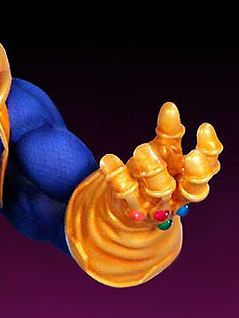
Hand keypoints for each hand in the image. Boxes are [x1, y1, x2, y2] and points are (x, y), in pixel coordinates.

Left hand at [99, 102, 221, 228]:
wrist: (125, 211)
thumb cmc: (150, 175)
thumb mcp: (163, 153)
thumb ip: (169, 133)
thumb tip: (170, 105)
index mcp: (187, 178)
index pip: (208, 167)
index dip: (209, 150)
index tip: (204, 127)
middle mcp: (175, 194)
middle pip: (191, 187)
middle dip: (193, 171)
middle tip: (189, 154)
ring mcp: (153, 204)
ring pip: (159, 190)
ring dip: (153, 168)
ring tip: (142, 149)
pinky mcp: (129, 207)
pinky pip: (123, 191)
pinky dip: (116, 174)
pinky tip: (108, 159)